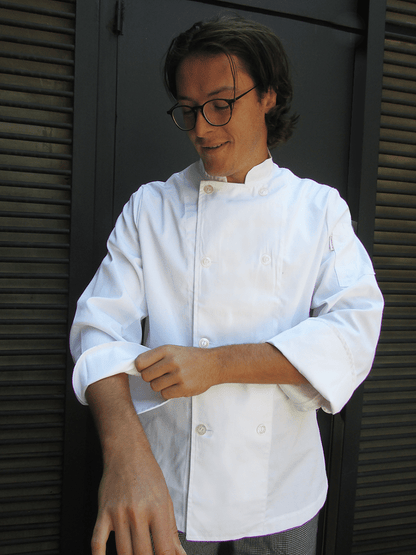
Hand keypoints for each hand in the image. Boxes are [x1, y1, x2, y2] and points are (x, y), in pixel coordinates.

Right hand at [91, 440, 184, 554]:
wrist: (126, 453)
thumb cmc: (148, 475)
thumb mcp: (166, 499)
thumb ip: (171, 531)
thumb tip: (178, 554)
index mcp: (158, 508)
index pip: (163, 548)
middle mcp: (138, 512)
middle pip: (142, 554)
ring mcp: (119, 513)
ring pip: (122, 553)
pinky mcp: (103, 513)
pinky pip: (97, 542)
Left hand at [135, 345, 219, 398]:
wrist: (213, 364)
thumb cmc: (191, 357)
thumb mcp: (174, 350)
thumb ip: (156, 357)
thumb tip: (137, 367)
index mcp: (167, 350)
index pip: (140, 362)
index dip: (140, 368)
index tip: (145, 368)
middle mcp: (172, 361)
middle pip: (145, 376)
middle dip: (150, 378)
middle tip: (159, 375)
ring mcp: (179, 375)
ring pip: (154, 386)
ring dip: (159, 385)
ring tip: (169, 380)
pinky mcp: (184, 388)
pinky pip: (165, 394)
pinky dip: (168, 392)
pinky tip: (175, 386)